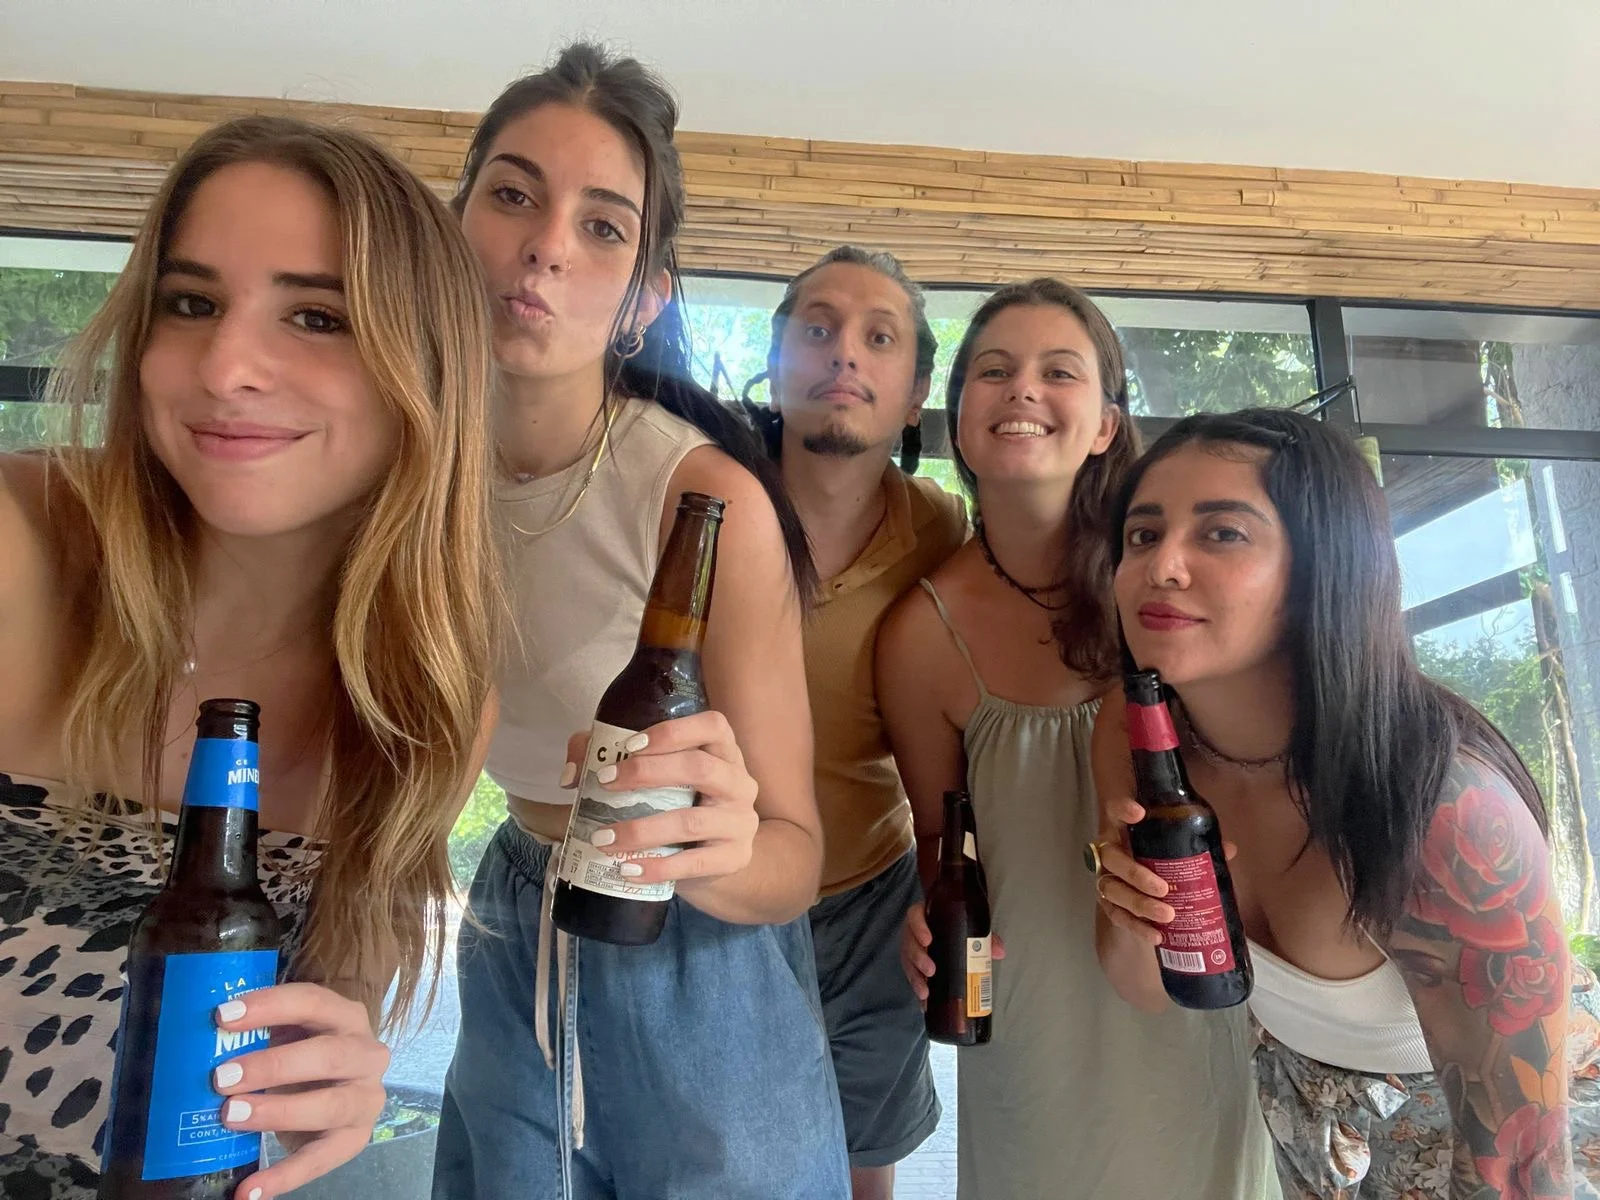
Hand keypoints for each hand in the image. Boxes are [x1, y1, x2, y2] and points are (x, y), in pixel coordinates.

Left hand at [210, 982, 389, 1199]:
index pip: (313, 1002)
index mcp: (346, 1017)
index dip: (270, 1006)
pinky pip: (320, 1159)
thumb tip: (192, 1044)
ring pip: (329, 1105)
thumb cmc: (303, 1053)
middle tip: (222, 1078)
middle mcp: (366, 1054)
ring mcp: (365, 1099)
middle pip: (328, 1055)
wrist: (341, 1087)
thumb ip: (256, 1035)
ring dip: (277, 1112)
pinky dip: (283, 1177)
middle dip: (273, 1066)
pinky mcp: (355, 1139)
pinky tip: (248, 1191)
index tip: (222, 1016)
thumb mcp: (289, 1034)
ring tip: (230, 1116)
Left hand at [561, 710, 759, 893]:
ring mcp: (741, 823)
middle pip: (700, 768)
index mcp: (724, 753)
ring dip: (642, 830)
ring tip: (603, 840)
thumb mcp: (655, 780)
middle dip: (648, 773)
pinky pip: (695, 863)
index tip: (629, 746)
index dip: (673, 732)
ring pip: (692, 822)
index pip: (713, 726)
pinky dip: (658, 867)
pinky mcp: (734, 858)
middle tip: (605, 783)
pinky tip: (628, 869)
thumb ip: (610, 761)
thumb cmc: (679, 807)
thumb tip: (571, 774)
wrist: (716, 861)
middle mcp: (740, 783)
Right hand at [899, 903, 1005, 1007]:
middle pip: (909, 942)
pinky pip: (912, 976)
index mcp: (926, 915)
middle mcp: (914, 931)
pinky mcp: (913, 965)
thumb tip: (999, 952)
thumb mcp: (971, 927)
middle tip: (931, 971)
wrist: (951, 929)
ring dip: (915, 978)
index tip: (928, 941)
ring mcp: (912, 948)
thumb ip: (985, 937)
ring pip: (907, 961)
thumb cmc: (959, 925)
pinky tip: (923, 1003)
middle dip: (918, 958)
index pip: (915, 916)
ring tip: (925, 993)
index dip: (919, 928)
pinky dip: (917, 989)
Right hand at [1093, 801, 1237, 946]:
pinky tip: (1157, 935)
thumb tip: (1228, 850)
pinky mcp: (1109, 904)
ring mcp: (1106, 878)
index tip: (1139, 812)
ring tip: (1167, 914)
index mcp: (1123, 829)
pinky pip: (1117, 916)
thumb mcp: (1177, 847)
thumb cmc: (1161, 856)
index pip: (1114, 811)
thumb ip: (1199, 846)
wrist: (1143, 881)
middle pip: (1111, 858)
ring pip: (1112, 889)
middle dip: (1135, 874)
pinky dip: (1137, 927)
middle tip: (1163, 888)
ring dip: (1139, 903)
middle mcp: (1109, 851)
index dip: (1122, 809)